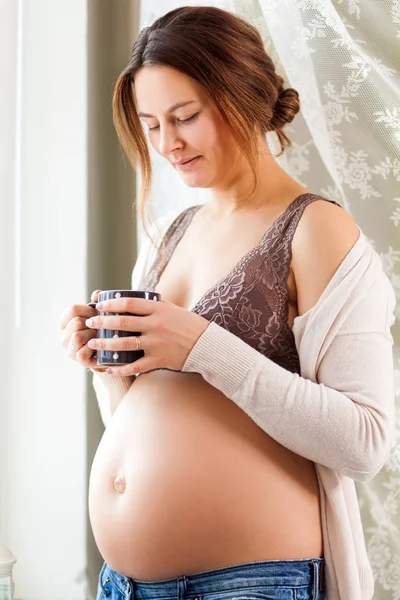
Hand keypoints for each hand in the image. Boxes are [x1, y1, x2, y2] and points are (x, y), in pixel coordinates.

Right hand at [58, 290, 106, 371]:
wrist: (114, 353)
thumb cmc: (105, 332)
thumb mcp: (102, 316)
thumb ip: (98, 303)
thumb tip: (96, 294)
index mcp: (67, 323)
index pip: (72, 309)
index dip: (88, 309)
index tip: (97, 314)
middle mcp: (65, 336)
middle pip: (76, 322)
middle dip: (93, 323)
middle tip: (102, 327)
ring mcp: (70, 349)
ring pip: (76, 337)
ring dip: (92, 335)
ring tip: (100, 337)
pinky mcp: (79, 361)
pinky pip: (81, 353)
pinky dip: (92, 349)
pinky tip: (100, 347)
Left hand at [85, 297, 209, 375]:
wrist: (206, 345)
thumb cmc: (187, 324)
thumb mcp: (172, 309)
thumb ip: (153, 304)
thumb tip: (132, 298)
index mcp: (159, 310)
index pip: (129, 303)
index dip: (111, 304)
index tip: (98, 305)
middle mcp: (157, 325)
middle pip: (123, 322)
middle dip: (102, 323)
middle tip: (89, 323)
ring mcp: (157, 344)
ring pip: (125, 344)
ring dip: (105, 344)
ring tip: (92, 343)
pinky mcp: (159, 360)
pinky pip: (135, 366)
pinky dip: (120, 369)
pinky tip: (108, 368)